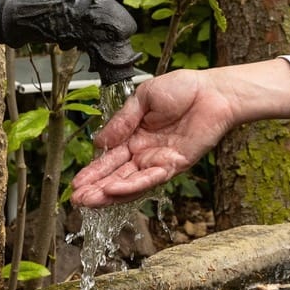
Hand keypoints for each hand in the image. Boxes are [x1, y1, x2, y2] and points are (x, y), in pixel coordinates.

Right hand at [71, 68, 236, 206]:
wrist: (213, 91)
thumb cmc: (184, 88)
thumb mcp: (144, 98)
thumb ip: (122, 121)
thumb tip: (99, 141)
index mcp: (136, 135)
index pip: (110, 158)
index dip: (93, 171)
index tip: (76, 182)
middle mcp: (146, 151)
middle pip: (117, 175)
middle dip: (96, 188)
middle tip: (76, 199)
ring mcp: (160, 160)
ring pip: (131, 182)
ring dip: (109, 193)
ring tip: (88, 200)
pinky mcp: (176, 164)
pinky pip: (151, 178)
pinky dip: (132, 186)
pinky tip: (113, 190)